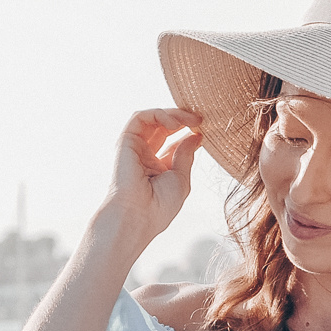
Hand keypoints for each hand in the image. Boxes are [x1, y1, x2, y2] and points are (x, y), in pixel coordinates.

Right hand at [102, 108, 202, 245]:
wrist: (138, 216)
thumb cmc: (159, 206)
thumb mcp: (181, 179)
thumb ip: (186, 155)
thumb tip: (195, 136)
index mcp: (158, 168)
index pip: (174, 143)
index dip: (189, 133)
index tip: (204, 131)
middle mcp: (145, 156)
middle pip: (164, 128)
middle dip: (183, 119)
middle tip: (200, 119)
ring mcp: (135, 148)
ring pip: (153, 119)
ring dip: (173, 114)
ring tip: (191, 119)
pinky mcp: (126, 141)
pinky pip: (140, 117)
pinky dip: (158, 114)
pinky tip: (175, 122)